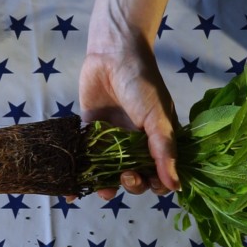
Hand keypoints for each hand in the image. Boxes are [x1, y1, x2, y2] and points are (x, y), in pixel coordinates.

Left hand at [79, 41, 179, 199]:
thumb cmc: (142, 84)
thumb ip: (164, 151)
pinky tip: (70, 191)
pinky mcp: (90, 135)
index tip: (148, 181)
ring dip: (105, 185)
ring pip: (109, 173)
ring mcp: (112, 142)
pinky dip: (79, 176)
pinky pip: (86, 160)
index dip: (155, 184)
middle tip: (126, 176)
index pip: (159, 174)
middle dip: (131, 183)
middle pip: (135, 177)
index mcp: (157, 143)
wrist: (113, 54)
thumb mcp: (158, 118)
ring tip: (100, 189)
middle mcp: (135, 146)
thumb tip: (176, 187)